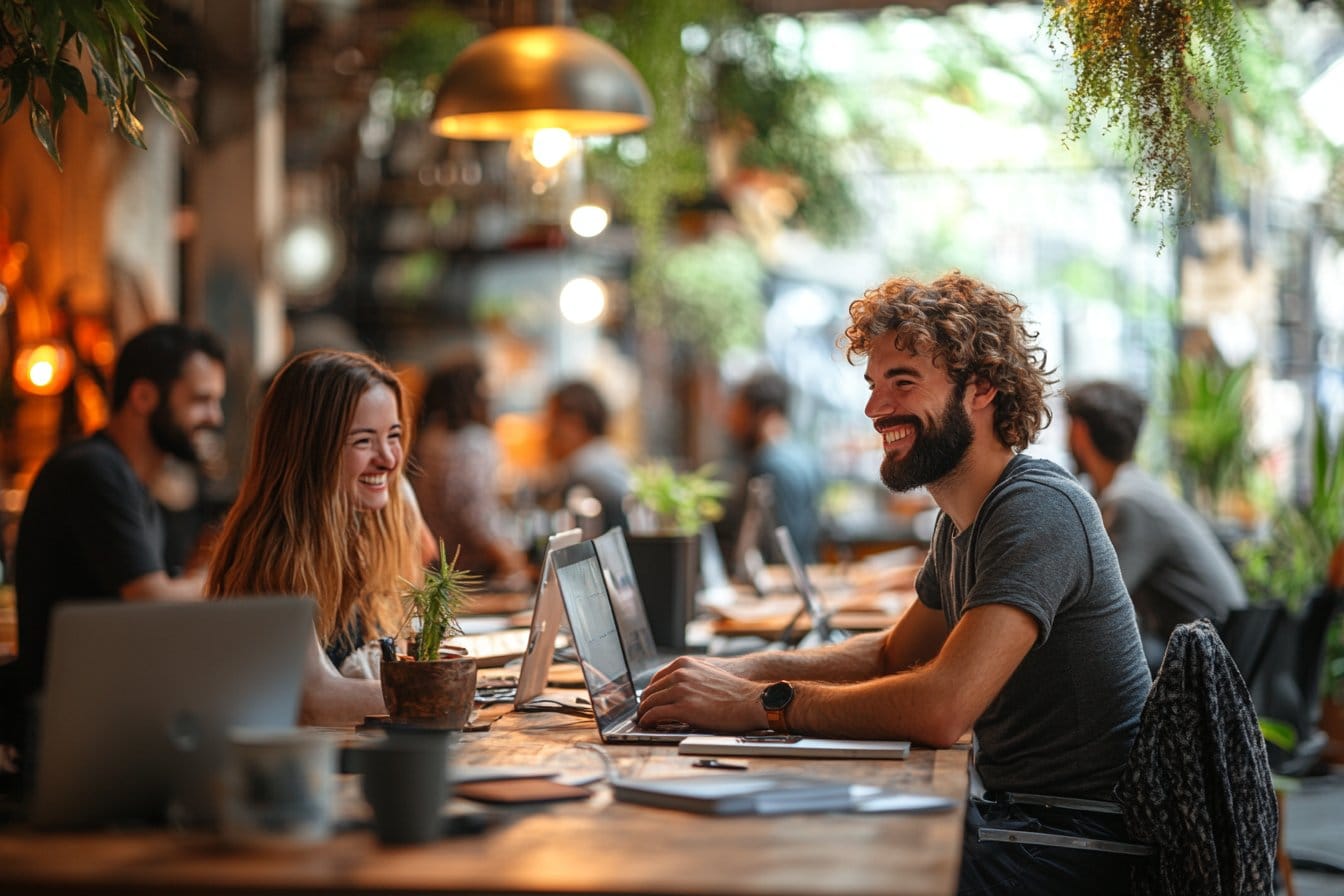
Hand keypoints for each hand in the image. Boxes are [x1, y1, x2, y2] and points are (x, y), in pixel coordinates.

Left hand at [637, 656, 767, 733]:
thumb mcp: (706, 674)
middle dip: (645, 704)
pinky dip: (648, 721)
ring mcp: (680, 690)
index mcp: (684, 664)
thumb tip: (674, 691)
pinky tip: (648, 725)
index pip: (656, 678)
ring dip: (644, 714)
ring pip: (649, 703)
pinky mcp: (683, 708)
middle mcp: (680, 674)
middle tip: (643, 714)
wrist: (750, 701)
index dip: (650, 693)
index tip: (649, 701)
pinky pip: (655, 714)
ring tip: (644, 721)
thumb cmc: (733, 692)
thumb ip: (688, 678)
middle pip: (650, 691)